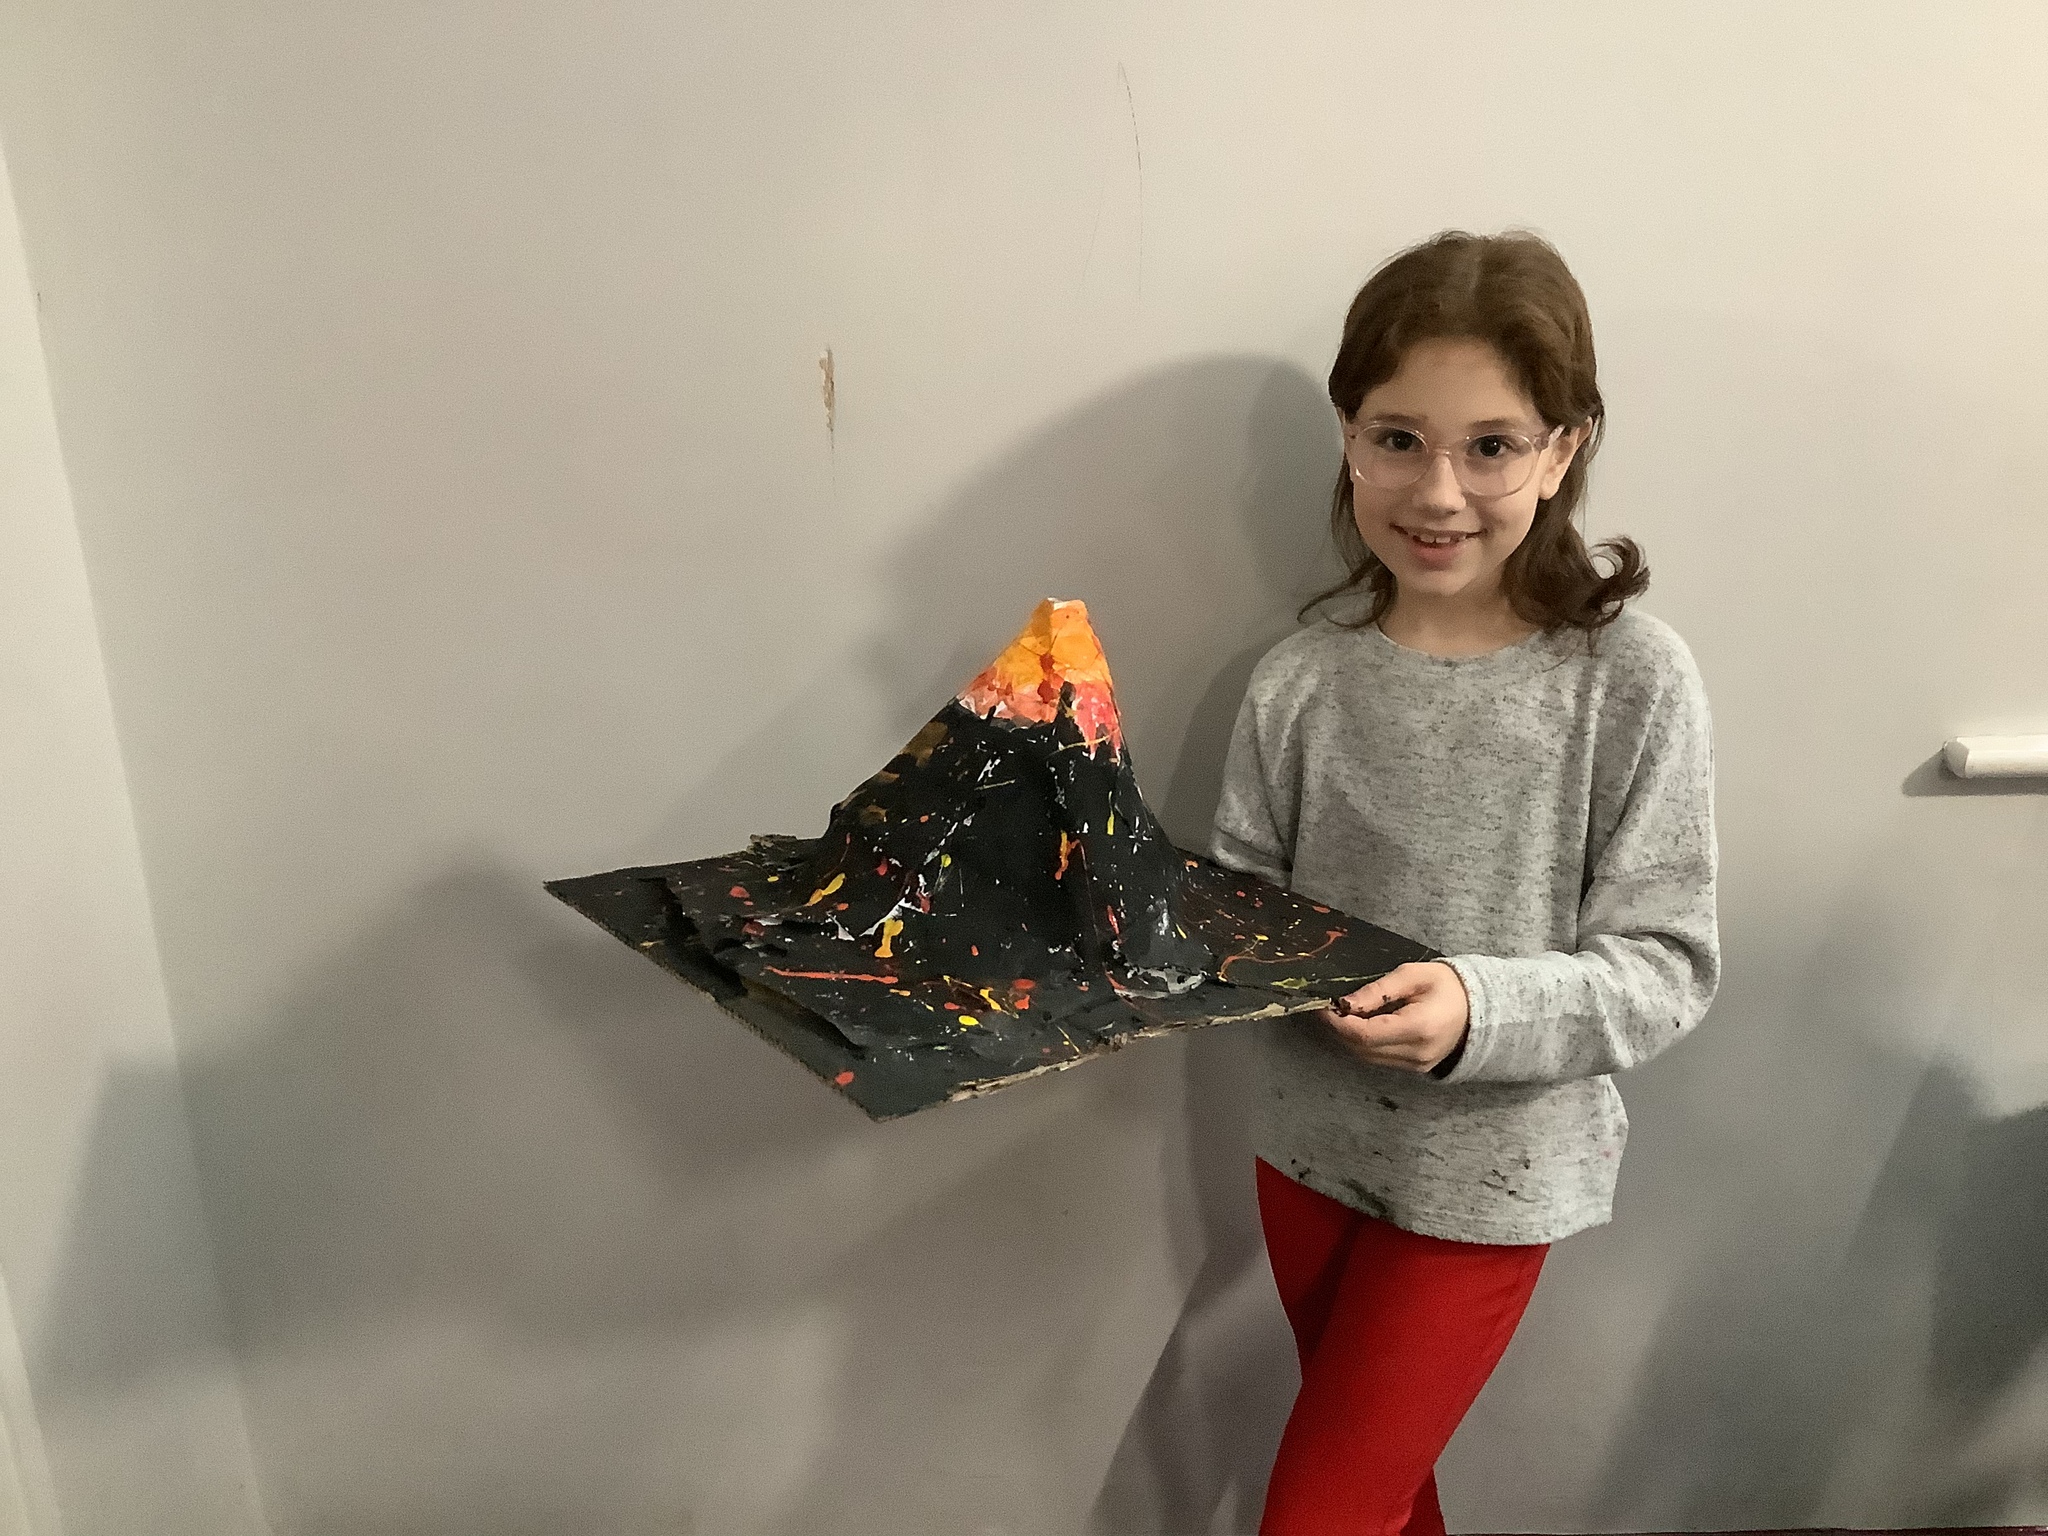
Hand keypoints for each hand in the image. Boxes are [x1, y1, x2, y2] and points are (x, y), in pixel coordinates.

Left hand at [1319, 961, 1469, 1074]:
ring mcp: (1415, 1066)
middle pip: (1360, 1050)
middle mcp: (1415, 1054)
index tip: (1323, 1005)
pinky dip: (1362, 1044)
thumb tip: (1345, 1002)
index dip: (1338, 1022)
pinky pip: (1377, 1059)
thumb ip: (1378, 990)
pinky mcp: (1413, 1069)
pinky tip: (1358, 1025)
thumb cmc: (1448, 986)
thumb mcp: (1413, 975)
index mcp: (1418, 1028)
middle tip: (1324, 1007)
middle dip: (1337, 1030)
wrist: (1479, 1010)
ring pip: (1365, 1058)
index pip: (1364, 1035)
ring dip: (1346, 1038)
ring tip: (1338, 1014)